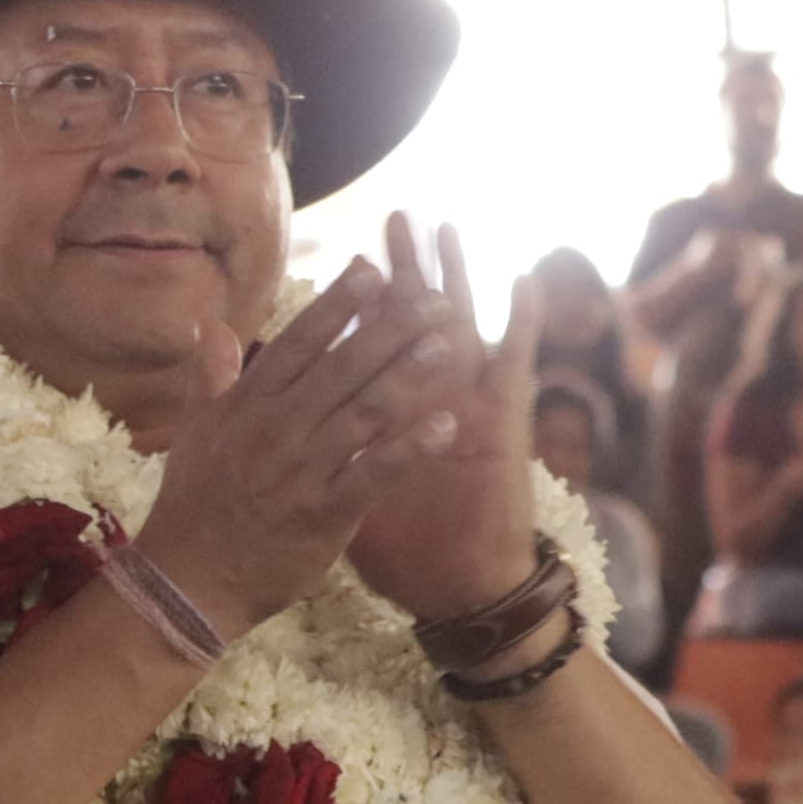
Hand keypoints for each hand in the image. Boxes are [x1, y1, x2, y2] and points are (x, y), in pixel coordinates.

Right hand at [127, 256, 468, 641]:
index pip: (298, 344)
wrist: (188, 580)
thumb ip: (209, 375)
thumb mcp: (193, 432)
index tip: (372, 269)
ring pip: (363, 412)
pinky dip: (411, 448)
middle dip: (389, 329)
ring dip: (407, 376)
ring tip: (447, 343)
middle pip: (341, 368)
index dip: (337, 306)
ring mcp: (302, 470)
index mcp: (247, 406)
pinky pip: (375, 473)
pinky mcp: (324, 513)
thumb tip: (211, 324)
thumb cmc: (193, 505)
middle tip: (433, 297)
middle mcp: (277, 429)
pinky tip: (446, 424)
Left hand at [342, 216, 547, 624]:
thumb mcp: (344, 491)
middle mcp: (430, 403)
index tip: (346, 258)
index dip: (355, 306)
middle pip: (412, 327)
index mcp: (387, 417)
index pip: (365, 350)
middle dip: (403, 274)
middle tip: (396, 217)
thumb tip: (278, 437)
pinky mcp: (503, 425)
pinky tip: (524, 282)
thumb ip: (317, 453)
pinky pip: (515, 367)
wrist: (457, 586)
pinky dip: (521, 325)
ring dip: (457, 280)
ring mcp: (469, 408)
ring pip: (464, 330)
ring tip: (448, 229)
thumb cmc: (406, 546)